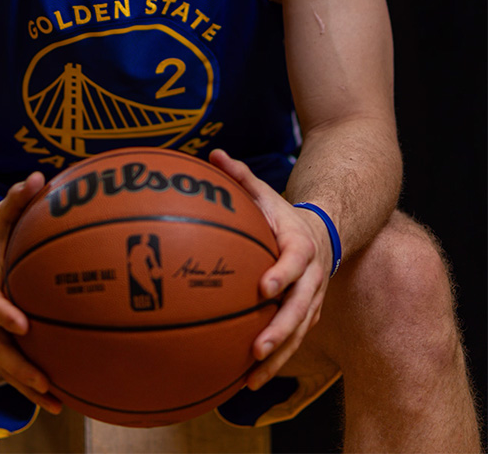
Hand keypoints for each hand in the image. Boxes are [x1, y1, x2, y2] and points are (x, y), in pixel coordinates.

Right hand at [0, 172, 62, 412]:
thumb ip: (15, 199)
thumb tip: (37, 177)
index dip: (3, 313)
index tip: (22, 323)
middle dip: (19, 367)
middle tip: (44, 381)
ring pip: (5, 364)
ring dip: (29, 386)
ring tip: (59, 404)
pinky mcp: (0, 337)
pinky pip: (16, 363)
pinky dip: (33, 382)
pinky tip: (62, 397)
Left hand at [209, 149, 332, 389]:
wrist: (323, 234)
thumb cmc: (281, 215)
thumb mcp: (265, 194)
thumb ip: (241, 176)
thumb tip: (212, 154)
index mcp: (301, 246)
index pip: (295, 262)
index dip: (281, 275)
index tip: (263, 288)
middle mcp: (311, 278)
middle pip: (300, 308)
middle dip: (281, 330)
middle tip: (258, 347)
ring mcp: (312, 301)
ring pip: (299, 334)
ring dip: (278, 358)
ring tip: (251, 377)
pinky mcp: (306, 318)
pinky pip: (293, 344)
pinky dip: (275, 364)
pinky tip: (247, 381)